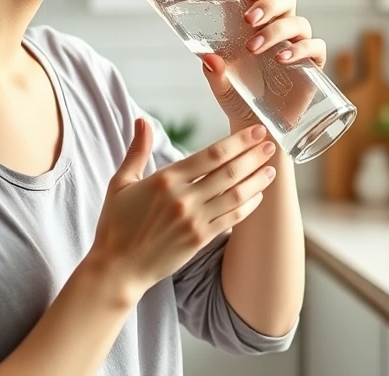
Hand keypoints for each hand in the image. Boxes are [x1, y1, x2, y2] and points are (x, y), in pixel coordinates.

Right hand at [86, 119, 277, 295]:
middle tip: (272, 145)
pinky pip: (231, 219)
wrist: (117, 268)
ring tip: (272, 169)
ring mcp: (194, 220)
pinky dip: (248, 206)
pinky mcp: (200, 239)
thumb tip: (142, 120)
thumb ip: (137, 150)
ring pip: (235, 195)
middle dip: (254, 156)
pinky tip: (258, 195)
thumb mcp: (121, 183)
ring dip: (257, 180)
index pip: (212, 154)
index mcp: (166, 179)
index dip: (238, 141)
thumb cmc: (116, 225)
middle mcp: (183, 198)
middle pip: (229, 172)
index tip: (256, 131)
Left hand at [202, 0, 327, 127]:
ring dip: (276, 31)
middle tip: (248, 20)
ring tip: (254, 48)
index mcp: (256, 20)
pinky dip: (301, 49)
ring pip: (298, 21)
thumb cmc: (238, 97)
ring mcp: (298, 44)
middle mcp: (279, 27)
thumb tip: (209, 58)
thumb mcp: (221, 85)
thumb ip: (213, 71)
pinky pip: (315, 46)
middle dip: (268, 4)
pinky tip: (282, 59)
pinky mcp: (312, 64)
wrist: (256, 126)